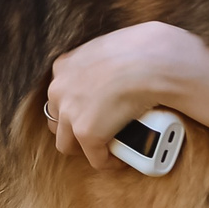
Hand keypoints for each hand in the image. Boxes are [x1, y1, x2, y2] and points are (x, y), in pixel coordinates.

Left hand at [45, 21, 206, 170]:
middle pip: (56, 120)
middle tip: (97, 130)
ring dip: (85, 148)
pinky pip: (95, 158)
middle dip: (72, 128)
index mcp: (64, 66)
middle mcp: (59, 90)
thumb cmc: (143, 49)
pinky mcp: (87, 133)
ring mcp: (70, 113)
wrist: (152, 61)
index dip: (74, 106)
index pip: (59, 94)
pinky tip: (120, 160)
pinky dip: (108, 161)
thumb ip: (102, 59)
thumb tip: (120, 64)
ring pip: (67, 143)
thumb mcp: (111, 46)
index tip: (92, 110)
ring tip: (106, 148)